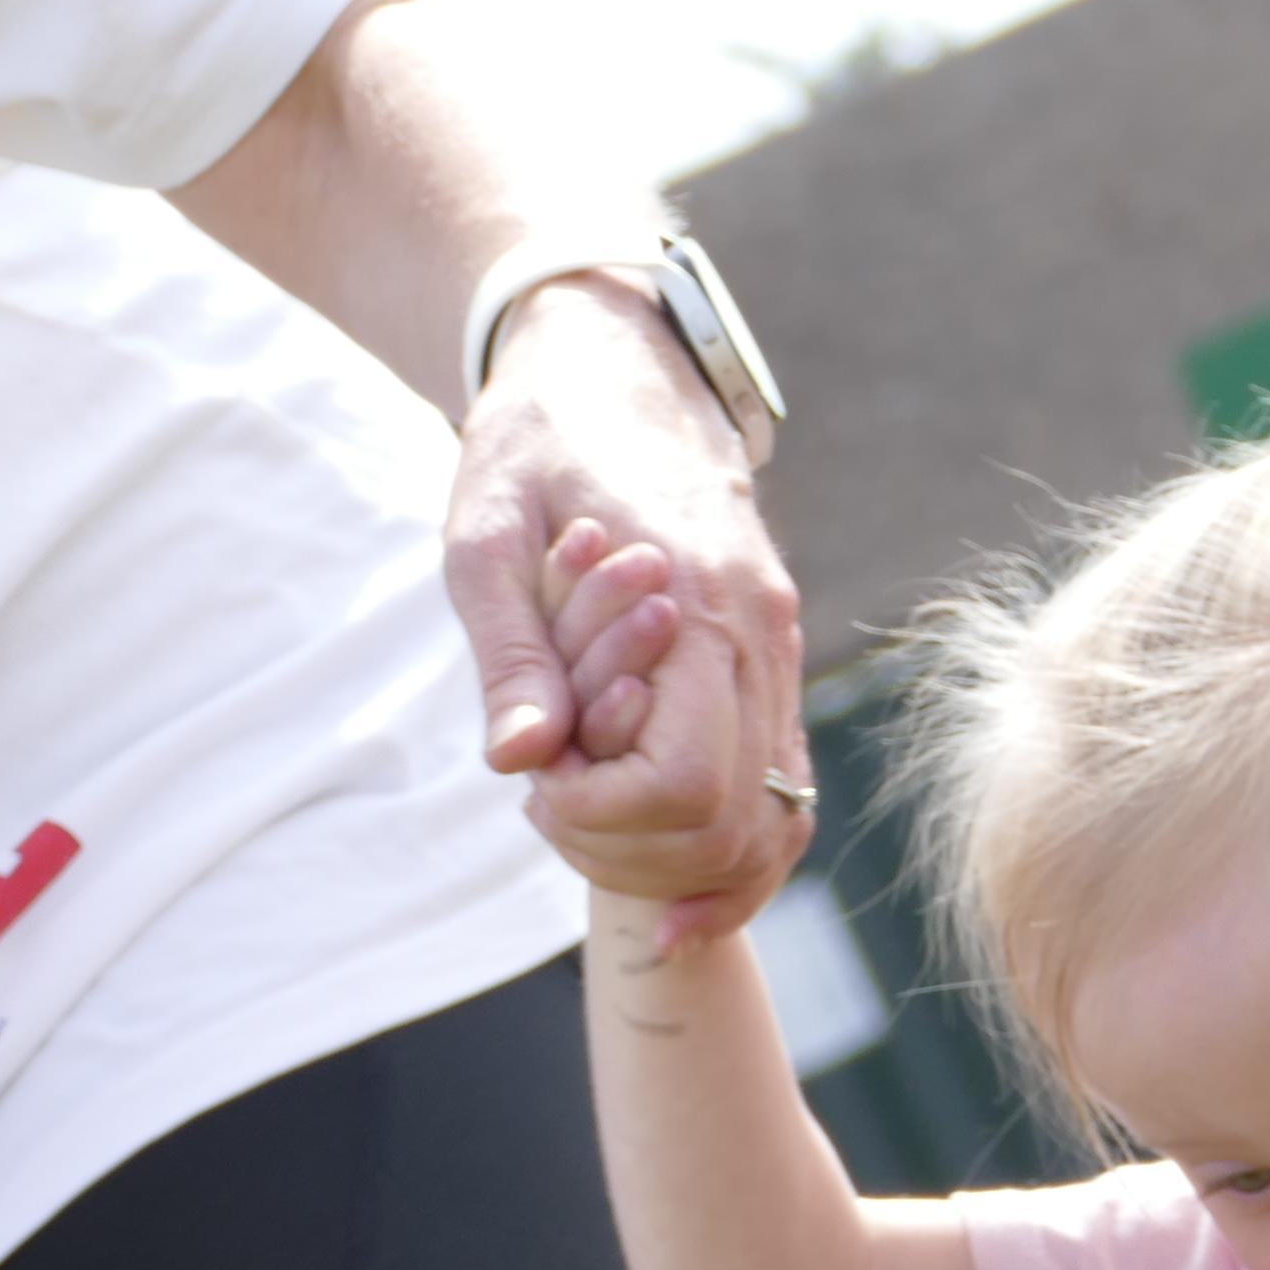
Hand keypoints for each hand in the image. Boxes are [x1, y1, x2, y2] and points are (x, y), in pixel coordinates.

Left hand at [446, 277, 810, 940]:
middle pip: (734, 822)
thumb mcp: (486, 535)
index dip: (601, 812)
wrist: (616, 369)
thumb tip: (521, 763)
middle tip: (550, 806)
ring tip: (592, 833)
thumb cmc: (536, 446)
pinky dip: (736, 861)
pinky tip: (676, 899)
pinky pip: (783, 798)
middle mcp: (763, 640)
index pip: (685, 779)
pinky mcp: (774, 672)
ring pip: (773, 825)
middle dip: (631, 850)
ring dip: (681, 867)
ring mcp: (781, 658)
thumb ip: (511, 653)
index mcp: (702, 606)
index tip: (536, 779)